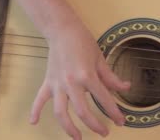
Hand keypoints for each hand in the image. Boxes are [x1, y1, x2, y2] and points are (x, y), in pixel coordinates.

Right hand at [28, 13, 130, 138]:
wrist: (63, 30)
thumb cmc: (83, 42)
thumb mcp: (100, 59)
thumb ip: (111, 77)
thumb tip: (125, 88)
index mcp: (87, 76)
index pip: (103, 99)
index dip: (114, 112)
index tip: (120, 121)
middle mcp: (71, 83)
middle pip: (82, 111)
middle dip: (94, 125)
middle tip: (103, 132)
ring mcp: (58, 84)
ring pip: (61, 112)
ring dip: (69, 128)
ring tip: (77, 137)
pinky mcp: (48, 82)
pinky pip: (40, 99)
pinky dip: (35, 110)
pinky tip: (33, 122)